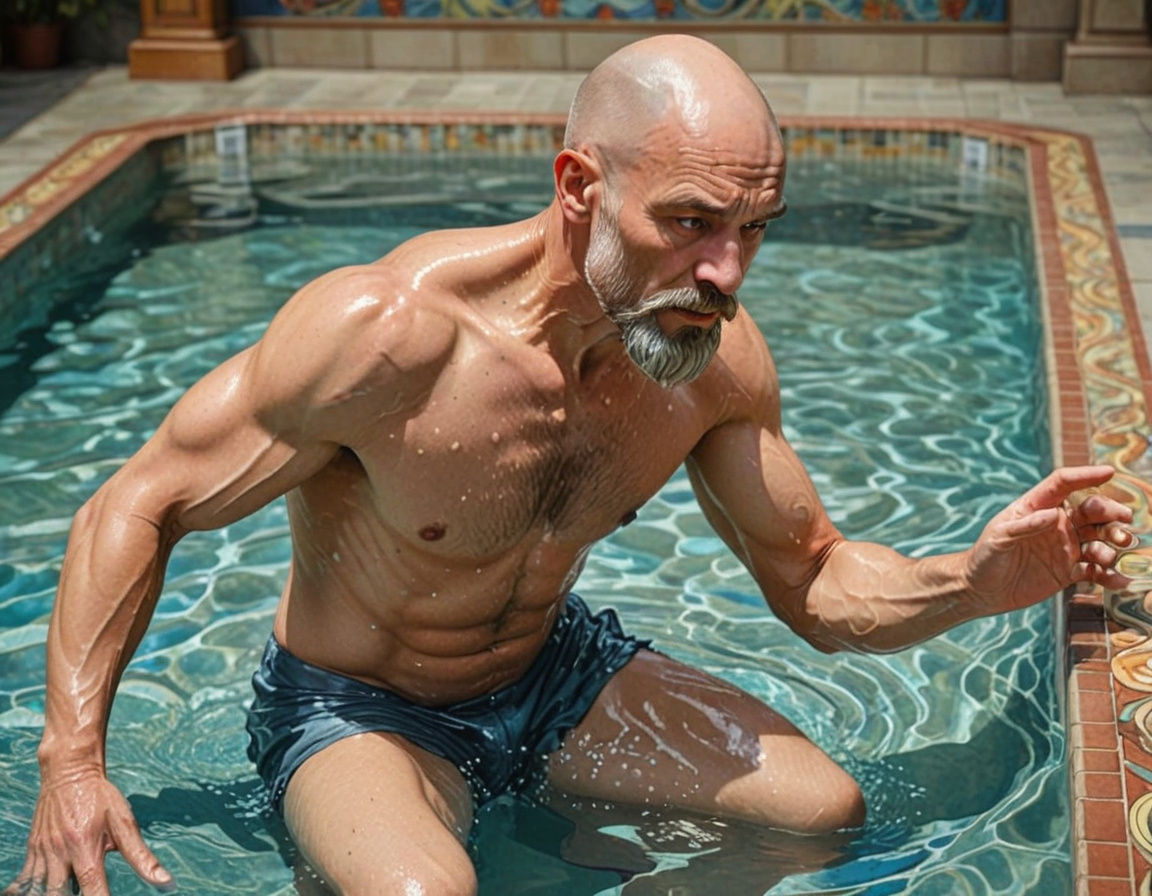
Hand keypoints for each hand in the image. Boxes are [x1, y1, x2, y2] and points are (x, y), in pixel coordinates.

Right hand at [5, 770, 173, 895]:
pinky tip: (45, 889)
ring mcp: (43, 851)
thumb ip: (142, 857)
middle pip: (58, 894)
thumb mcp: (125, 824)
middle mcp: (60, 851)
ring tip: (69, 886)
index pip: (92, 886)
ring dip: (55, 893)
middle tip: (90, 892)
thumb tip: (167, 884)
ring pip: (39, 889)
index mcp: (86, 846)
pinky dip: (32, 888)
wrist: (69, 772)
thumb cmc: (101, 798)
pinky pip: (25, 879)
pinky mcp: (32, 848)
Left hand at [965, 465, 1133, 613]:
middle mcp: (1057, 523)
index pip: (1064, 484)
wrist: (982, 590)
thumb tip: (1052, 515)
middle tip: (1123, 520)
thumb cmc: (985, 556)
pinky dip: (1110, 575)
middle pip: (1091, 511)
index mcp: (1037, 506)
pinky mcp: (1070, 571)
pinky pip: (1096, 571)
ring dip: (1112, 543)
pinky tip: (1119, 580)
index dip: (1085, 476)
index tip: (1109, 472)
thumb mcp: (998, 538)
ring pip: (1099, 539)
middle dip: (1110, 512)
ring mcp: (1066, 547)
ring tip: (1110, 554)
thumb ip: (1024, 526)